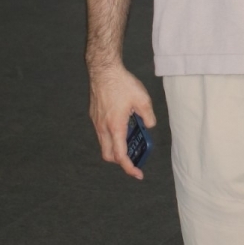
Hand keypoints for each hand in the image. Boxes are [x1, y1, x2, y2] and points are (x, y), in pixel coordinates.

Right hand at [88, 63, 156, 180]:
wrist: (103, 70)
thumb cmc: (122, 83)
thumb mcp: (143, 100)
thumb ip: (148, 116)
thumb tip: (149, 125)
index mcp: (115, 127)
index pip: (120, 156)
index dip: (129, 168)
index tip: (138, 174)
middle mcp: (103, 127)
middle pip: (109, 155)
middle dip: (121, 161)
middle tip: (134, 158)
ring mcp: (96, 121)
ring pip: (104, 144)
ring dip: (116, 147)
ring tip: (130, 139)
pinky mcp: (94, 115)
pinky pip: (102, 133)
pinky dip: (111, 136)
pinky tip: (122, 125)